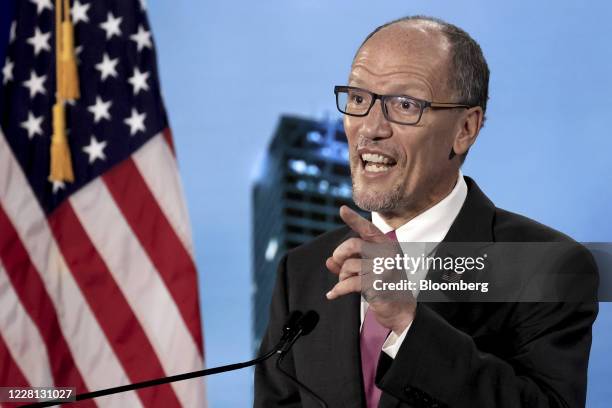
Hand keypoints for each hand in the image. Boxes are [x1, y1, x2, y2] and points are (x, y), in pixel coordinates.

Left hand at [325, 206, 415, 333]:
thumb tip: (329, 261)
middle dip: (340, 255)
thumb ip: (350, 262)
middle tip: (339, 265)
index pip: (368, 229)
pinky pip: (348, 283)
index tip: (342, 209)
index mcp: (388, 246)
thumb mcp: (369, 270)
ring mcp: (384, 268)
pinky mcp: (377, 284)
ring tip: (346, 283)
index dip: (354, 219)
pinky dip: (338, 289)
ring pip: (349, 266)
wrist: (402, 311)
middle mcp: (388, 254)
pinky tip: (332, 294)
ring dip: (342, 276)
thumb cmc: (386, 287)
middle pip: (353, 245)